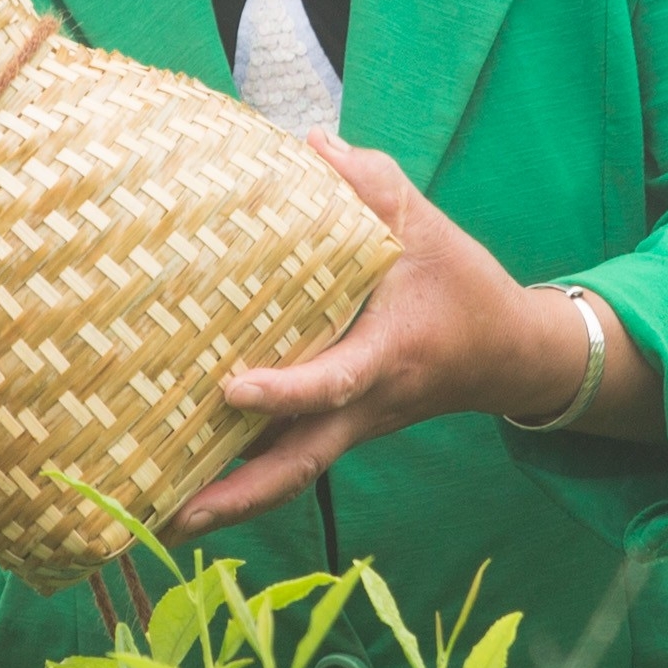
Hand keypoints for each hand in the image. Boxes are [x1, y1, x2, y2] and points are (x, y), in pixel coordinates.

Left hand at [179, 143, 654, 532]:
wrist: (510, 356)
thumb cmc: (464, 287)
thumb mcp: (427, 226)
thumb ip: (370, 183)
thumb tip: (308, 142)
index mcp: (388, 358)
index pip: (334, 383)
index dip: (285, 391)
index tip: (232, 389)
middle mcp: (365, 407)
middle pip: (297, 468)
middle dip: (236, 499)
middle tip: (170, 520)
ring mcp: (351, 427)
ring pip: (288, 477)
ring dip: (229, 504)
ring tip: (157, 524)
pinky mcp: (340, 430)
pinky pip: (288, 461)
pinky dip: (241, 478)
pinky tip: (186, 484)